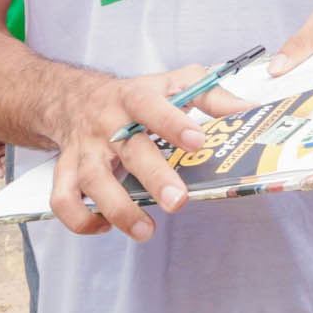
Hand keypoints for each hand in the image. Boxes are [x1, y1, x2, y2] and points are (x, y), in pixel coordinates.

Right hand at [44, 63, 211, 241]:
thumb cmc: (136, 96)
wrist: (75, 98)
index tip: (197, 141)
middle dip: (153, 178)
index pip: (151, 106)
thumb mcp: (175, 83)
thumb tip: (250, 110)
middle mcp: (106, 124)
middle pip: (128, 151)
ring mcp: (84, 149)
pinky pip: (63, 200)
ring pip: (91, 181)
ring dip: (118, 209)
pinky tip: (106, 226)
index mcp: (134, 97)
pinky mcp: (66, 171)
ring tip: (145, 230)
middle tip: (177, 201)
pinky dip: (81, 220)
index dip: (173, 123)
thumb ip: (212, 96)